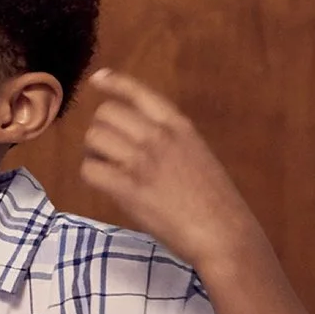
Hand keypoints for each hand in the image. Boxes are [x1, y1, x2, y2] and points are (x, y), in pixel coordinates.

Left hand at [79, 70, 265, 275]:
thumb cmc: (216, 200)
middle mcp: (158, 137)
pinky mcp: (127, 188)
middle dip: (101, 129)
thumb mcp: (198, 155)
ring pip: (94, 138)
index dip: (114, 84)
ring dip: (94, 152)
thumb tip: (136, 135)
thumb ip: (170, 141)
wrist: (223, 233)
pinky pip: (90, 170)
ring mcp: (141, 161)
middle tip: (109, 150)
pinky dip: (92, 176)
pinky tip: (106, 185)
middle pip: (106, 114)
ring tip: (108, 169)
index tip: (97, 80)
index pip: (139, 94)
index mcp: (179, 127)